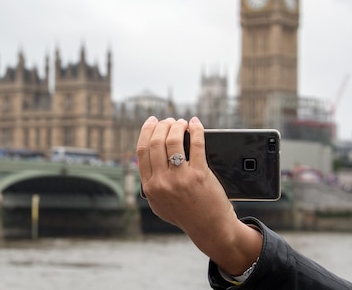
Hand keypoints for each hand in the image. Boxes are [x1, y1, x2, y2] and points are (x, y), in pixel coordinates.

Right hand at [136, 116, 261, 275]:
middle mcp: (162, 182)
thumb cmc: (185, 214)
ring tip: (181, 123)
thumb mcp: (159, 203)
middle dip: (162, 126)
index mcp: (150, 187)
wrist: (209, 228)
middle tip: (169, 121)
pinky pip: (196, 144)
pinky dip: (196, 129)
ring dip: (177, 126)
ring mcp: (181, 178)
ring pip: (173, 140)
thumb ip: (151, 182)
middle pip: (156, 142)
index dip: (146, 131)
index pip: (142, 151)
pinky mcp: (200, 175)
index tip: (152, 121)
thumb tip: (148, 154)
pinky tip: (195, 124)